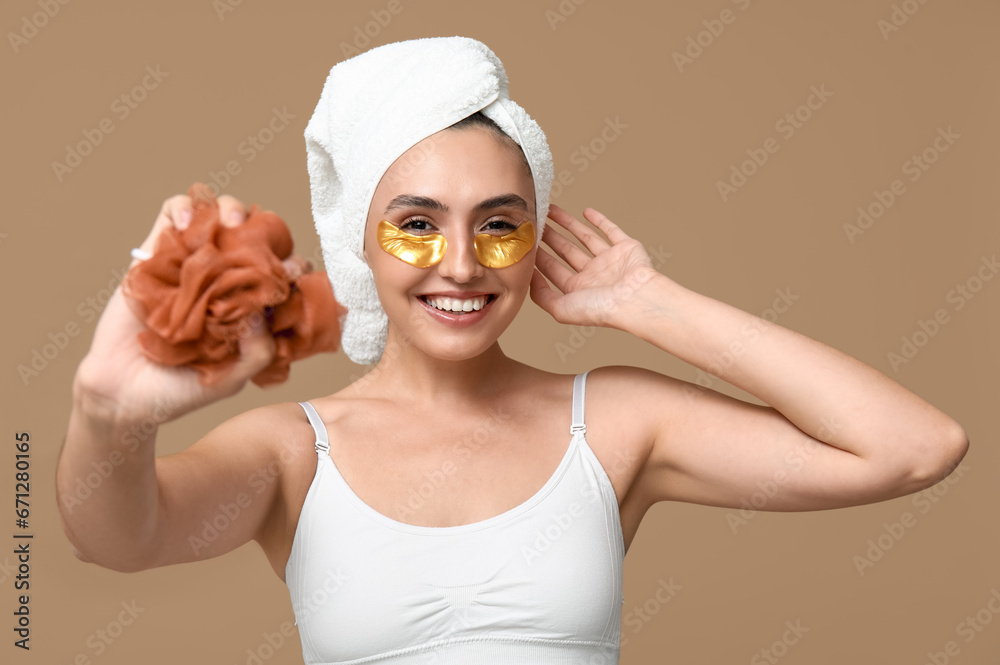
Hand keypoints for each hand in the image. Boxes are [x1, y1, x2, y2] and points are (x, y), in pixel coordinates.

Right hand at [75, 192, 280, 424]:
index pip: (283, 275)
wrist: (122, 393)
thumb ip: (258, 352)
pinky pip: (173, 214)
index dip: (293, 268)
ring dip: (231, 209)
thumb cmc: (181, 390)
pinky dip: (185, 208)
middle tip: (263, 246)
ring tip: (232, 224)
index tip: (291, 273)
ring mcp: (192, 265)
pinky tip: (188, 224)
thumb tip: (262, 311)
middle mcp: (225, 281)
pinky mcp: (156, 255)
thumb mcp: (231, 379)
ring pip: (219, 216)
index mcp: (251, 308)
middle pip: (258, 237)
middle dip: (269, 231)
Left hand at [530, 204, 660, 326]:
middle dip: (550, 237)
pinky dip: (600, 220)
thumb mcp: (561, 309)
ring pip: (585, 237)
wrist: (635, 299)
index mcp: (578, 290)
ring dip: (568, 224)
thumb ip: (541, 296)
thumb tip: (529, 278)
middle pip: (566, 251)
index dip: (539, 256)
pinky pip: (611, 230)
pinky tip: (586, 211)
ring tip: (552, 211)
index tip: (527, 241)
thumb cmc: (601, 309)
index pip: (553, 269)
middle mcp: (593, 275)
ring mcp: (610, 260)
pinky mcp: (626, 248)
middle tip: (537, 222)